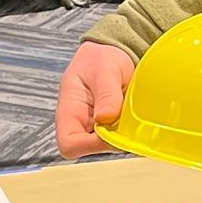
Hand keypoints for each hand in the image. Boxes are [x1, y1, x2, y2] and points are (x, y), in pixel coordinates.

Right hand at [55, 39, 136, 158]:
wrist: (110, 53)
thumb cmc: (100, 58)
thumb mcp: (104, 70)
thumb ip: (106, 94)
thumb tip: (105, 119)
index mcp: (68, 111)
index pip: (68, 143)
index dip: (89, 145)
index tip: (110, 129)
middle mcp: (79, 124)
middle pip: (90, 149)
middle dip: (112, 139)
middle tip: (128, 118)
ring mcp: (94, 128)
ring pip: (107, 146)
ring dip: (123, 134)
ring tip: (130, 110)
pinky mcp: (109, 128)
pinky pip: (119, 138)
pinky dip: (129, 131)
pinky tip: (133, 114)